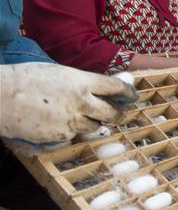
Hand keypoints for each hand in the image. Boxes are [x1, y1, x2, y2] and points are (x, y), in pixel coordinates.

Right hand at [0, 63, 137, 144]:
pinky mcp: (61, 136)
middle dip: (119, 115)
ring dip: (93, 123)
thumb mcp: (58, 73)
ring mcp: (72, 122)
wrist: (0, 98)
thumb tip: (96, 88)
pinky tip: (58, 123)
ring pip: (94, 127)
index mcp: (82, 82)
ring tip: (81, 117)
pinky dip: (70, 131)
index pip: (115, 88)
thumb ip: (79, 81)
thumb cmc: (24, 79)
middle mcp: (82, 102)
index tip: (132, 96)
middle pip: (112, 113)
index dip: (127, 93)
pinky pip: (73, 135)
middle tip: (120, 114)